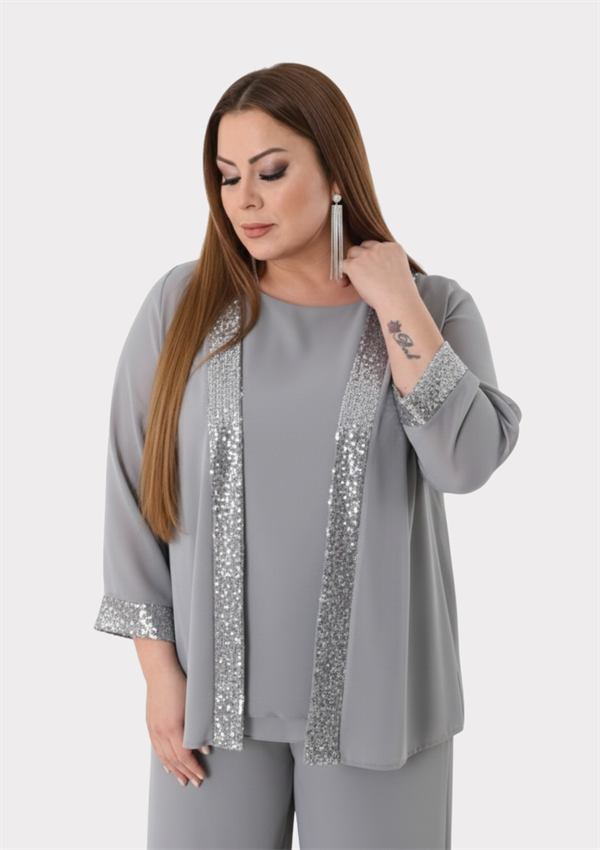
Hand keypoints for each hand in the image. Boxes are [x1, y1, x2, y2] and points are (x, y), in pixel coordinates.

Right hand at [145, 663, 209, 787]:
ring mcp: (154, 729)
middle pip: (174, 760)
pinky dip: (163, 760)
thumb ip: (200, 729)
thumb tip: (205, 748)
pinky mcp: (150, 725)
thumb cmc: (179, 684)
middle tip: (195, 782)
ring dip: (174, 770)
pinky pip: (156, 748)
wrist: (160, 672)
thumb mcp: (194, 706)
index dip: (194, 768)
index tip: (202, 775)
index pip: (185, 756)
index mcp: (173, 728)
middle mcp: (161, 732)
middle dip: (186, 773)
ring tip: (182, 780)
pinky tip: (167, 766)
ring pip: (164, 756)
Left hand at [340, 241, 419, 310]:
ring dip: (353, 263)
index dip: (373, 258)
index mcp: (394, 247)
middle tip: (363, 274)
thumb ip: (388, 264)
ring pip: (352, 252)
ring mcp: (367, 255)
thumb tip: (372, 268)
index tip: (373, 270)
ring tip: (356, 278)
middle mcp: (380, 247)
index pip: (377, 246)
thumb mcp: (399, 271)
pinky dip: (344, 273)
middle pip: (364, 246)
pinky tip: (347, 283)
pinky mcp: (355, 264)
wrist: (398, 301)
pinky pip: (343, 264)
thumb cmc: (400, 294)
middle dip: (362, 258)